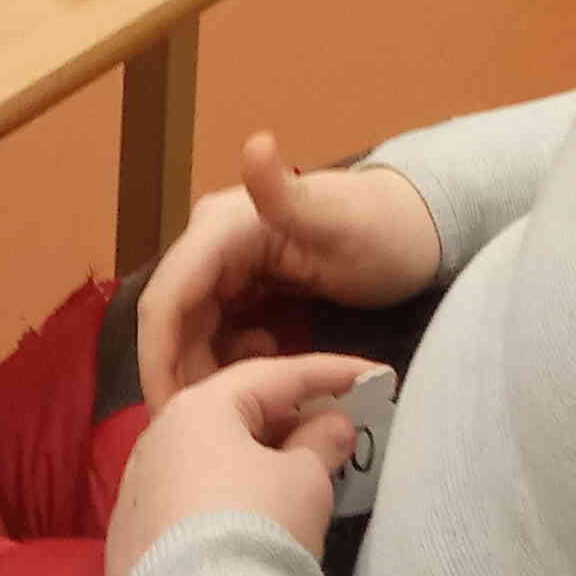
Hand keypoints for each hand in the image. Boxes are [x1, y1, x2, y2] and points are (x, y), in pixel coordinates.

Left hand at [105, 352, 379, 575]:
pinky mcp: (130, 544)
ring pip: (206, 460)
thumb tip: (331, 424)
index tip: (372, 376)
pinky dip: (223, 499)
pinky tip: (249, 518)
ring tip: (299, 473)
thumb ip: (321, 441)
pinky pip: (188, 503)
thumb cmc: (259, 525)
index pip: (275, 376)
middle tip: (335, 427)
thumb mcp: (305, 479)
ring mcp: (136, 493)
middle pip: (233, 415)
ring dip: (253, 460)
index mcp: (198, 409)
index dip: (330, 373)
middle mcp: (156, 440)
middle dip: (288, 419)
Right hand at [136, 130, 440, 404]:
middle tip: (201, 433)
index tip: (167, 415)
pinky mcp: (242, 285)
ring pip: (190, 332)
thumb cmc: (385, 230)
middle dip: (177, 376)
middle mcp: (211, 242)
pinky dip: (225, 365)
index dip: (157, 358)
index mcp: (221, 228)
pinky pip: (215, 333)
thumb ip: (288, 194)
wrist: (418, 230)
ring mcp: (225, 264)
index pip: (167, 298)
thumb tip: (255, 142)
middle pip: (172, 321)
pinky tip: (261, 385)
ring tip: (237, 417)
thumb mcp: (340, 221)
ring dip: (202, 375)